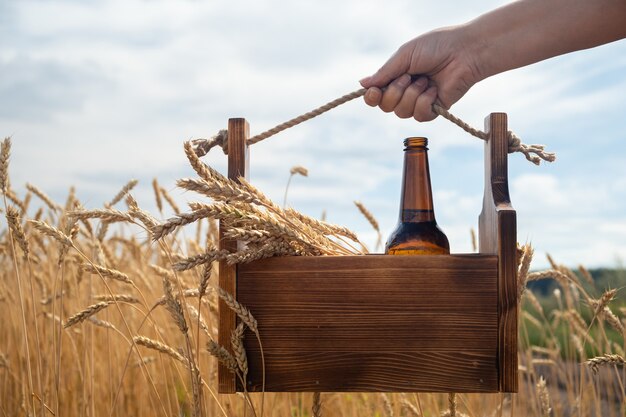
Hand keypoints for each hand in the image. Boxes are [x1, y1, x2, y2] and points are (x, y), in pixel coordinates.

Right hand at [360, 26, 479, 120]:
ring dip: (412, 95)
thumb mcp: (405, 55)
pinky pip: (419, 116)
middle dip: (395, 92)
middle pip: (386, 106)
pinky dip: (425, 102)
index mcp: (396, 76)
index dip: (372, 97)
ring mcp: (419, 102)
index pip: (376, 96)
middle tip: (410, 76)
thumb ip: (385, 72)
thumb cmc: (436, 47)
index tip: (374, 91)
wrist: (464, 51)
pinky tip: (434, 90)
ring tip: (426, 80)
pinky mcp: (434, 110)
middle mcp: (405, 91)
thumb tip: (362, 84)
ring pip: (402, 112)